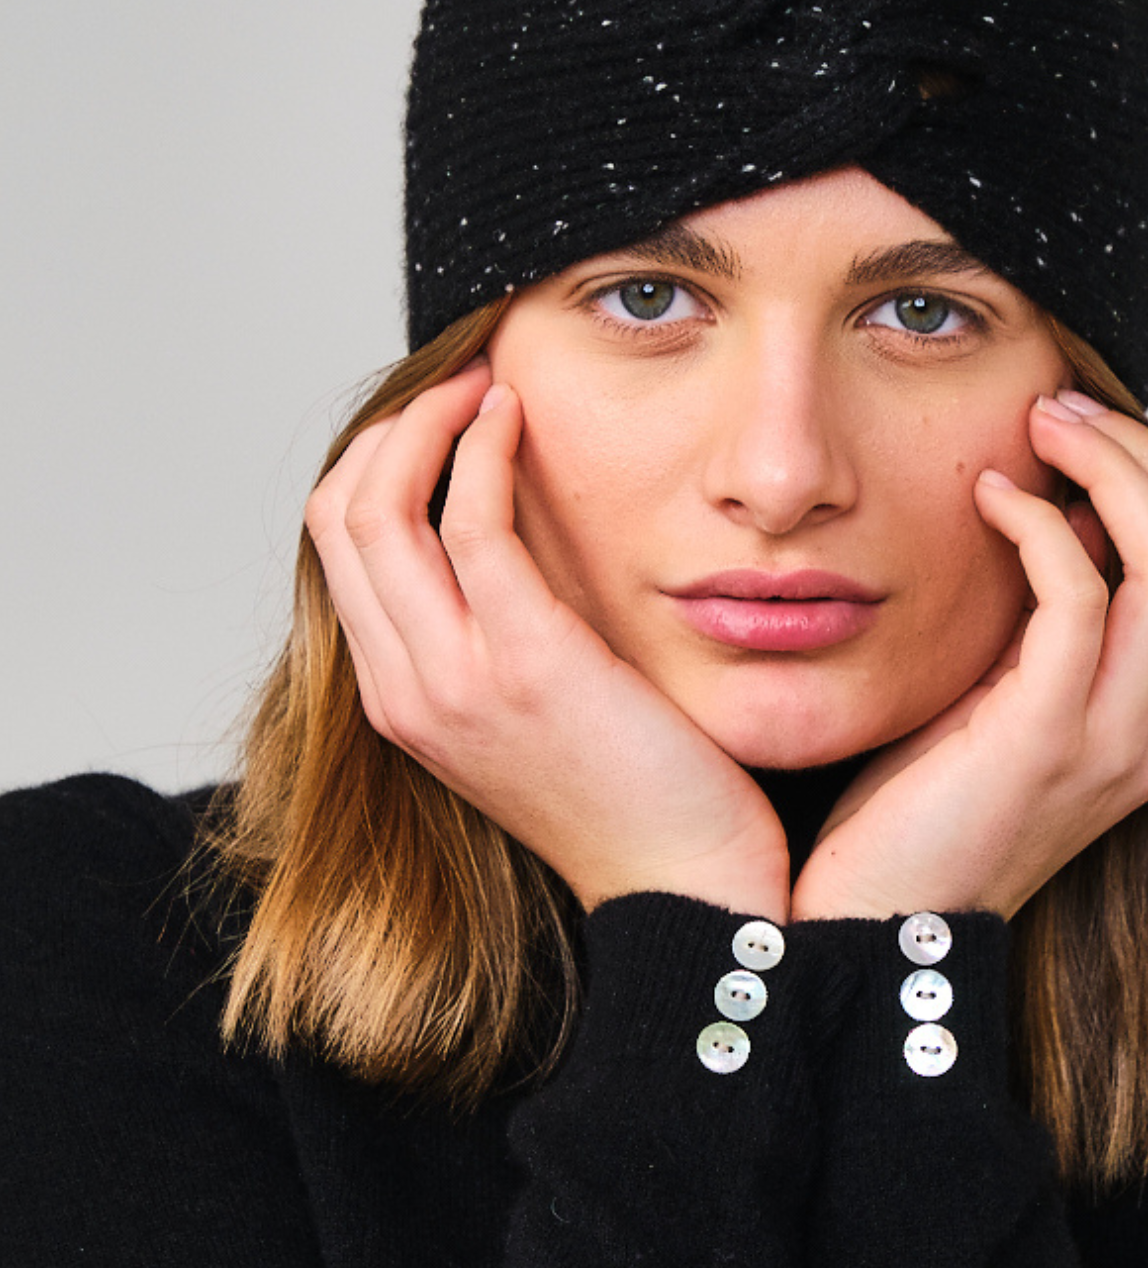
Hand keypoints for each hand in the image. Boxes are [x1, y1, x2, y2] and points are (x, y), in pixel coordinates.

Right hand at [305, 366, 790, 918]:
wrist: (688, 887)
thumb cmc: (633, 789)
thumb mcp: (536, 706)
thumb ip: (498, 628)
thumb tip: (501, 524)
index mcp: (399, 699)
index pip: (338, 546)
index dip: (378, 461)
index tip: (442, 415)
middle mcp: (403, 689)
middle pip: (339, 515)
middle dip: (394, 426)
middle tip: (463, 381)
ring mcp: (452, 679)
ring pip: (379, 507)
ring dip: (429, 420)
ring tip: (488, 383)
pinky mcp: (523, 661)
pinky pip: (469, 520)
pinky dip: (482, 449)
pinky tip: (517, 418)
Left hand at [790, 391, 1147, 922]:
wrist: (867, 933)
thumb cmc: (905, 815)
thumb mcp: (988, 700)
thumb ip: (1034, 625)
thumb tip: (1048, 514)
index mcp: (1146, 718)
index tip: (1077, 428)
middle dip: (1145, 457)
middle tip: (1059, 405)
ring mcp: (1111, 741)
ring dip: (1112, 470)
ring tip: (1039, 426)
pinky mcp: (1046, 742)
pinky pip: (1079, 600)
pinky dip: (1041, 528)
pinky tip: (987, 498)